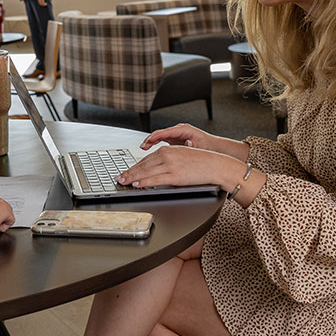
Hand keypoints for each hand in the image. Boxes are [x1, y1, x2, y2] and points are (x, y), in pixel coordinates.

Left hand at [114, 145, 238, 190]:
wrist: (216, 165)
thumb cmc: (202, 162)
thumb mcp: (182, 156)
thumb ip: (169, 160)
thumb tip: (156, 168)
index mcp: (168, 150)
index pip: (146, 159)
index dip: (133, 166)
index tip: (125, 171)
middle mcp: (167, 155)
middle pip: (143, 165)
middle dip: (129, 172)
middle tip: (119, 177)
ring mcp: (170, 165)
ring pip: (146, 172)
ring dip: (132, 177)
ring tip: (123, 182)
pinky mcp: (175, 175)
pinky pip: (155, 179)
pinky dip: (144, 182)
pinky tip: (136, 184)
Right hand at [141, 122, 213, 150]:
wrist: (214, 148)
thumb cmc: (208, 148)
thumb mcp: (201, 148)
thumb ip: (193, 146)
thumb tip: (187, 144)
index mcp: (185, 130)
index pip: (168, 131)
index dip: (157, 136)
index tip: (149, 141)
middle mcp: (179, 130)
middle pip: (161, 132)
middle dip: (150, 139)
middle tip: (143, 146)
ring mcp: (176, 134)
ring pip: (159, 136)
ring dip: (151, 141)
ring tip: (143, 148)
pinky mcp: (174, 140)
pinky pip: (161, 140)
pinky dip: (154, 144)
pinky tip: (148, 149)